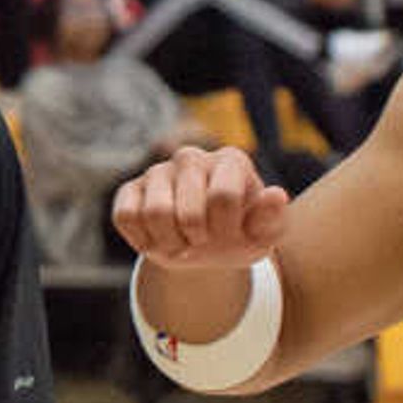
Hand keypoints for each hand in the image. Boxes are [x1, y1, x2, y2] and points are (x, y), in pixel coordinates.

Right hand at [113, 145, 291, 267]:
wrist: (209, 245)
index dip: (226, 230)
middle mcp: (192, 157)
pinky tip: (159, 239)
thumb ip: (272, 217)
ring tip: (182, 243)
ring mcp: (158, 170)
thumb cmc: (243, 234)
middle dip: (198, 240)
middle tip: (204, 242)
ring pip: (154, 213)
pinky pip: (126, 217)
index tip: (232, 235)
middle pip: (187, 212)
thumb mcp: (265, 235)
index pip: (223, 197)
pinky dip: (143, 240)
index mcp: (231, 161)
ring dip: (170, 243)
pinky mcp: (130, 189)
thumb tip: (277, 195)